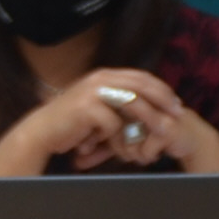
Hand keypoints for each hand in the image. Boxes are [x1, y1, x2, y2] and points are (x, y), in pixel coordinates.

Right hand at [0, 69, 183, 175]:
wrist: (41, 132)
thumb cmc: (70, 123)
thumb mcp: (95, 105)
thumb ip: (116, 100)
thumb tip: (145, 104)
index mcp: (103, 75)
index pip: (141, 76)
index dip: (162, 89)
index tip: (176, 103)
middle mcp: (99, 79)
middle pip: (142, 85)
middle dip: (163, 100)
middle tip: (178, 113)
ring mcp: (92, 92)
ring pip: (133, 104)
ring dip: (149, 120)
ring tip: (162, 133)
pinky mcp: (87, 109)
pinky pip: (113, 124)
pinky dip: (115, 136)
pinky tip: (110, 143)